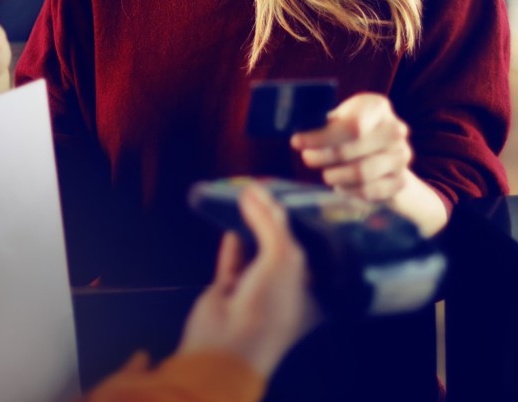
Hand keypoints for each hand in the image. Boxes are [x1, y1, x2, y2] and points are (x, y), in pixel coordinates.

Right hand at [179, 184, 318, 376]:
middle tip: (265, 193)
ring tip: (247, 203)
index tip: (293, 197)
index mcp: (308, 290)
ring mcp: (254, 293)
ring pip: (255, 254)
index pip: (309, 251)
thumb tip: (253, 192)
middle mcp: (284, 291)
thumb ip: (270, 223)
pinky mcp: (227, 293)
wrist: (228, 344)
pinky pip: (232, 263)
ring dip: (251, 230)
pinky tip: (230, 228)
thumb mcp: (281, 257)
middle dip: (274, 224)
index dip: (302, 225)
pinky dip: (232, 246)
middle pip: (280, 250)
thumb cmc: (268, 303)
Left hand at [291, 93, 410, 202]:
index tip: (296, 142)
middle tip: (307, 159)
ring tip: (325, 175)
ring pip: (363, 171)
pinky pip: (371, 191)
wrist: (383, 155)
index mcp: (377, 106)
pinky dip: (351, 191)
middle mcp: (396, 129)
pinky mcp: (401, 181)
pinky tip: (340, 187)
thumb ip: (318, 122)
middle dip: (324, 156)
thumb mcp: (337, 120)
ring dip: (336, 175)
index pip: (351, 125)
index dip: (321, 136)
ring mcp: (402, 156)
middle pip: (354, 147)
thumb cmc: (349, 132)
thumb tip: (287, 128)